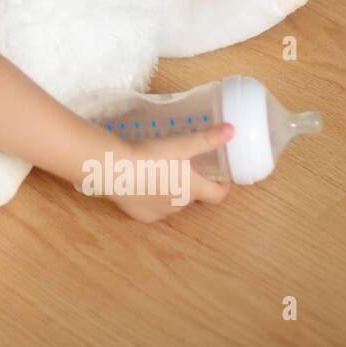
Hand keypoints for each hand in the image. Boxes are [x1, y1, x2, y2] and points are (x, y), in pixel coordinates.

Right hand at [94, 122, 234, 222]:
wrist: (113, 169)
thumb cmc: (148, 156)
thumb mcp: (180, 144)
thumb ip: (206, 138)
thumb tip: (232, 131)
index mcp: (192, 189)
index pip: (218, 195)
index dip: (222, 186)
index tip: (220, 176)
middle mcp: (179, 205)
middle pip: (193, 197)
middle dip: (192, 184)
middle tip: (184, 166)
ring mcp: (158, 212)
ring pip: (172, 203)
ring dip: (171, 192)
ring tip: (160, 172)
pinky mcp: (140, 215)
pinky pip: (152, 209)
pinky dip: (151, 199)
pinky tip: (142, 185)